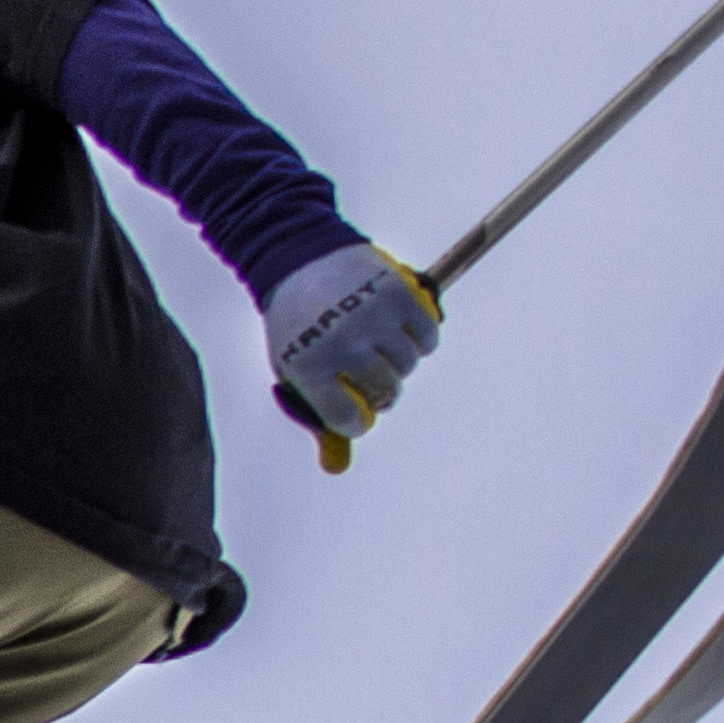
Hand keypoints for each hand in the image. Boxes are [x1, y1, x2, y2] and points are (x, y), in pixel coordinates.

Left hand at [262, 244, 439, 467]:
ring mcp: (374, 317)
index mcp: (310, 367)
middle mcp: (343, 343)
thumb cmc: (297, 324)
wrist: (299, 254)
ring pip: (409, 366)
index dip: (356, 419)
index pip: (351, 421)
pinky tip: (399, 327)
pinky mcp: (401, 293)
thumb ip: (318, 417)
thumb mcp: (294, 371)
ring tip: (377, 341)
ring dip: (398, 360)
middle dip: (380, 387)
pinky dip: (421, 338)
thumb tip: (336, 468)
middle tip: (366, 368)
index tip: (353, 407)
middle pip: (387, 394)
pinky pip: (429, 338)